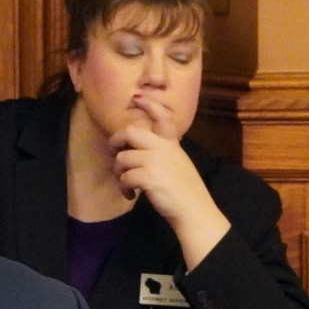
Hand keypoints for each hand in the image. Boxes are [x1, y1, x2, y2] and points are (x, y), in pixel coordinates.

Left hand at [110, 94, 229, 266]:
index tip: (136, 98)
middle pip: (130, 132)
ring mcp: (156, 161)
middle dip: (115, 142)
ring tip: (126, 185)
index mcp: (171, 144)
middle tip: (114, 155)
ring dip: (119, 173)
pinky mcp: (149, 177)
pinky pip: (125, 177)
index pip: (162, 118)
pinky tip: (131, 195)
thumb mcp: (178, 164)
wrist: (194, 210)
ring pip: (122, 158)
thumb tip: (136, 152)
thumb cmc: (185, 192)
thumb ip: (162, 154)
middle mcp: (163, 148)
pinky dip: (124, 188)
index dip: (149, 105)